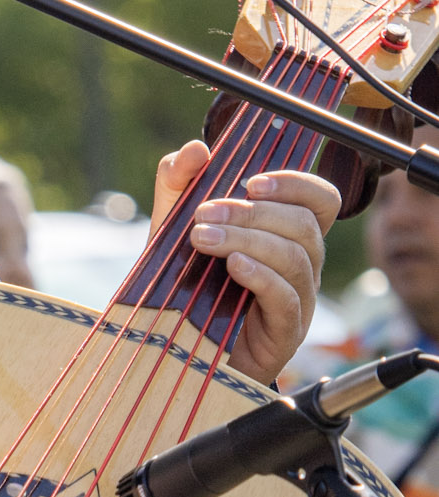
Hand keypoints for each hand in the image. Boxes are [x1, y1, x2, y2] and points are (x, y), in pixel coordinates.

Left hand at [152, 140, 338, 385]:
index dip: (296, 184)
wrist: (176, 347)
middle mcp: (302, 265)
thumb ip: (179, 184)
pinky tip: (233, 266)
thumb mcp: (174, 226)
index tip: (251, 182)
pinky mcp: (285, 333)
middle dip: (253, 213)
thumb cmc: (186, 283)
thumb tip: (195, 149)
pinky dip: (260, 275)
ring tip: (202, 239)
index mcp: (287, 235)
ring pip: (295, 257)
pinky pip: (287, 297)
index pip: (321, 200)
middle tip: (204, 214)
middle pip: (304, 225)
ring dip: (247, 239)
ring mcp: (298, 300)